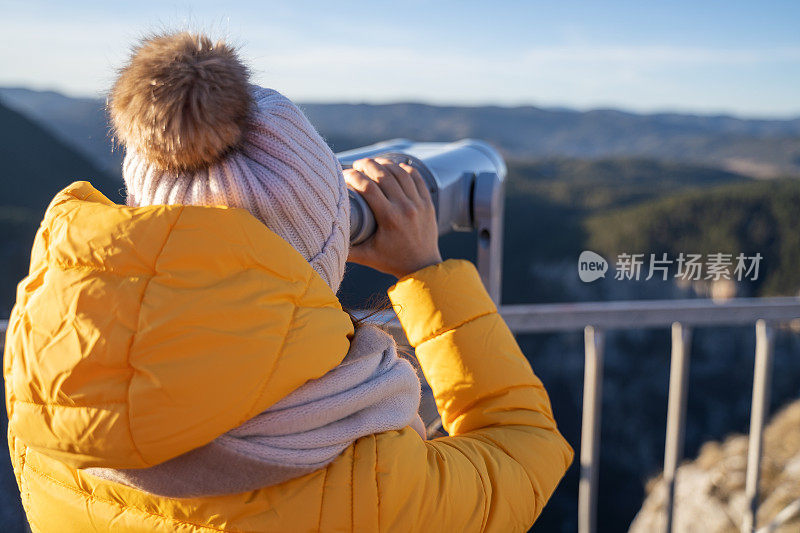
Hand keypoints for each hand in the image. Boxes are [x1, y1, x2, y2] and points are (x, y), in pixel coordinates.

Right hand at [344, 157, 441, 278]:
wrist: (422, 268)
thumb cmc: (391, 262)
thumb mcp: (366, 257)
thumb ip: (345, 249)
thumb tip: (323, 238)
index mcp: (389, 219)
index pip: (368, 188)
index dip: (354, 177)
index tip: (345, 174)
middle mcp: (405, 208)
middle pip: (384, 175)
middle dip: (368, 165)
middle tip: (357, 164)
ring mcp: (419, 204)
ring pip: (401, 173)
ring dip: (386, 164)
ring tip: (374, 163)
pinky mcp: (428, 203)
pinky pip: (417, 178)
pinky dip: (406, 169)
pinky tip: (395, 167)